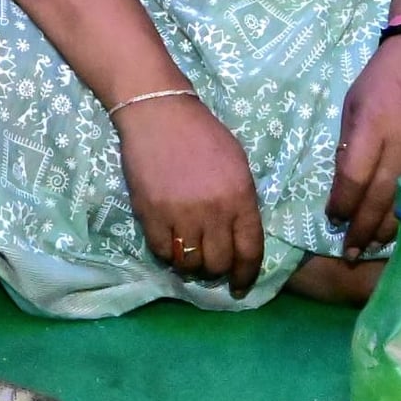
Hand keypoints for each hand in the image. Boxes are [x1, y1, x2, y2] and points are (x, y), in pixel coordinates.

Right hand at [117, 92, 266, 295]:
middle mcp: (213, 211)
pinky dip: (167, 254)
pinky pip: (162, 252)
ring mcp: (181, 214)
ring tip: (189, 255)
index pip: (249, 251)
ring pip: (190, 264)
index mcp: (241, 197)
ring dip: (191, 266)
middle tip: (210, 265)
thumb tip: (239, 236)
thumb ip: (242, 201)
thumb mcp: (238, 164)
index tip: (241, 286)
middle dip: (217, 271)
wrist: (159, 114)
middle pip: (219, 263)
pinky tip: (169, 243)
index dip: (246, 275)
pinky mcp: (151, 214)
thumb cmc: (203, 135)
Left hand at [326, 32, 400, 258]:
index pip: (354, 177)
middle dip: (362, 229)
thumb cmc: (381, 81)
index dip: (342, 204)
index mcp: (373, 125)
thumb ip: (348, 147)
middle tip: (349, 251)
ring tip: (372, 247)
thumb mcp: (352, 106)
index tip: (333, 220)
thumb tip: (343, 191)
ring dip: (389, 230)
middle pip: (380, 197)